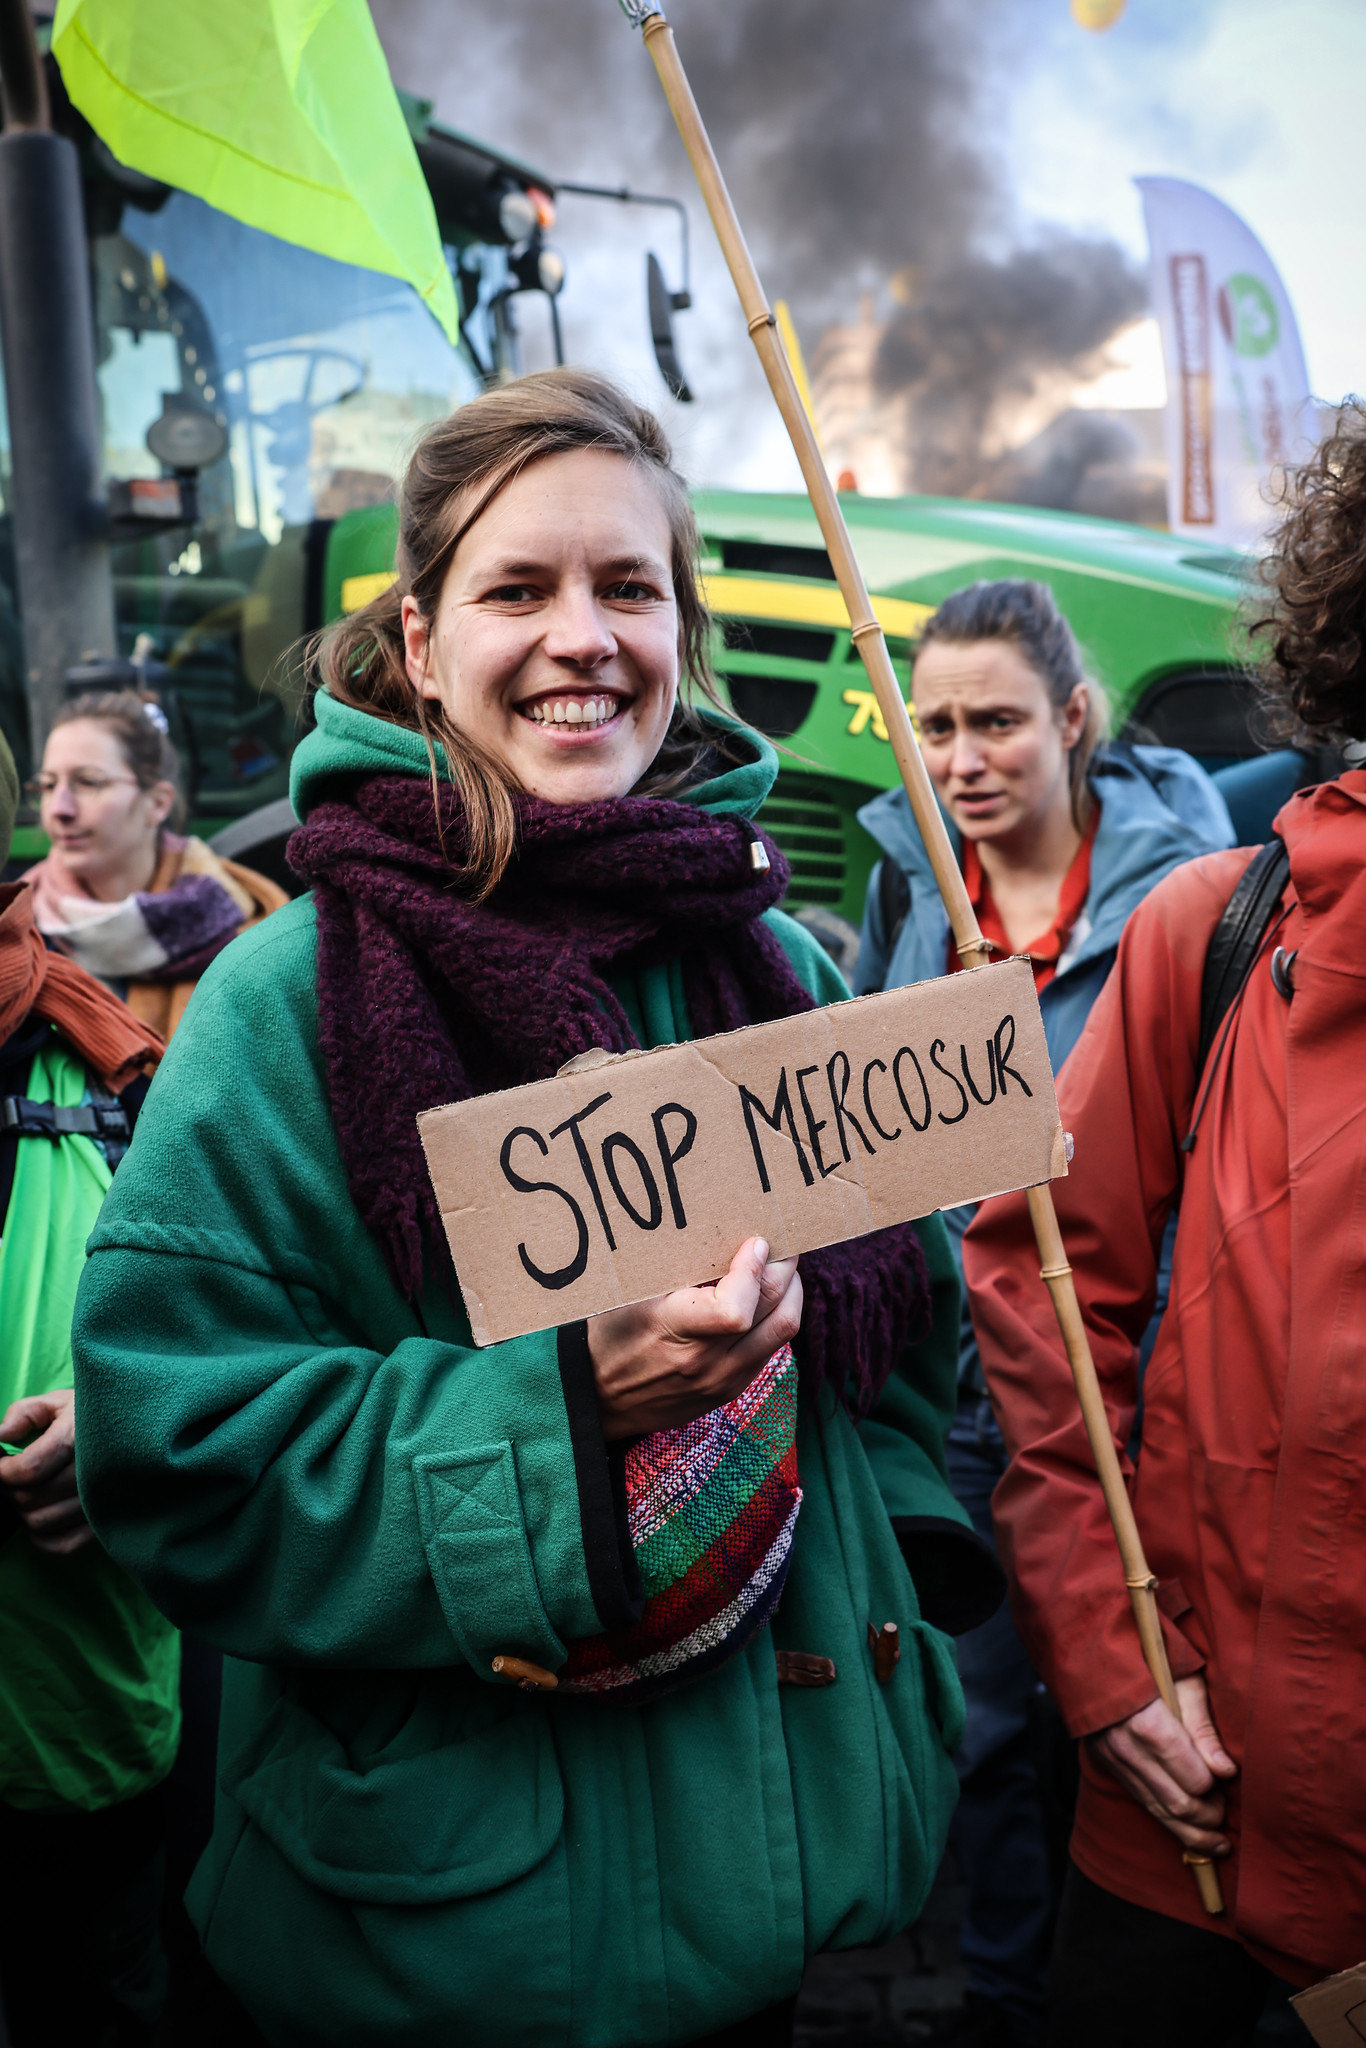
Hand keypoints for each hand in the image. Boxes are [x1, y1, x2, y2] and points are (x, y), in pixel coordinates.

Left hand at [0, 1390, 94, 1554]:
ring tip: (29, 1494)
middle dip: (11, 1491)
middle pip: (32, 1499)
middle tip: (13, 1480)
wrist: (144, 1426)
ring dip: (26, 1512)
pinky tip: (41, 1520)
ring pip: (44, 1522)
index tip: (0, 1466)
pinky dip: (44, 1539)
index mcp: (79, 1436)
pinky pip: (66, 1544)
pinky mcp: (107, 1518)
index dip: (3, 1472)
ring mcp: (103, 1498)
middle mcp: (94, 1470)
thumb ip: (24, 1414)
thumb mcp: (60, 1402)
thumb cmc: (96, 1413)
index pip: (28, 1469)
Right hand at [589, 1236, 801, 1440]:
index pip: (736, 1307)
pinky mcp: (730, 1390)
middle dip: (783, 1268)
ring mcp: (722, 1380)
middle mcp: (705, 1361)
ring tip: (781, 1268)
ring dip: (791, 1291)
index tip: (754, 1242)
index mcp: (674, 1331)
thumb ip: (677, 1269)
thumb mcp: (631, 1295)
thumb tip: (722, 1233)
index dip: (753, 1270)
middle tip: (782, 1241)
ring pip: (783, 1328)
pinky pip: (771, 1347)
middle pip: (771, 1309)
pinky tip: (767, 1299)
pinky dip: (777, 1316)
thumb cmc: (610, 1336)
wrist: (597, 1399)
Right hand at [1087, 1674, 1236, 1856]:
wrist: (1090, 1651)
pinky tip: (1187, 1828)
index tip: (1228, 1779)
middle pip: (1177, 1804)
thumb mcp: (1183, 1682)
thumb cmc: (1145, 1657)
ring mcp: (1113, 1759)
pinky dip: (1166, 1818)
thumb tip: (1226, 1771)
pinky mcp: (1107, 1764)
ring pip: (1157, 1811)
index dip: (1216, 1786)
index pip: (1195, 1780)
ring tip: (1216, 1842)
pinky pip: (1141, 1800)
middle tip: (1224, 1812)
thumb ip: (1204, 1730)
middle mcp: (1128, 1749)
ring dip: (1190, 1832)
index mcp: (1150, 1726)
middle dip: (1207, 1817)